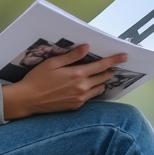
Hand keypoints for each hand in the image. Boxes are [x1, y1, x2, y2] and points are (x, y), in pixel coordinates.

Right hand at [1, 44, 127, 119]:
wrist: (28, 99)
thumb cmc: (37, 78)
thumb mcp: (53, 63)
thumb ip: (72, 56)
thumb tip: (86, 48)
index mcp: (77, 74)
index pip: (101, 65)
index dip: (114, 60)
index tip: (125, 56)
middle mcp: (82, 88)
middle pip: (104, 77)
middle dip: (107, 70)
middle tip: (106, 65)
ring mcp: (80, 99)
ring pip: (99, 88)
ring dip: (100, 81)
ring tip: (95, 75)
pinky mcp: (76, 107)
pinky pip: (90, 97)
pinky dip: (91, 90)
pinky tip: (83, 86)